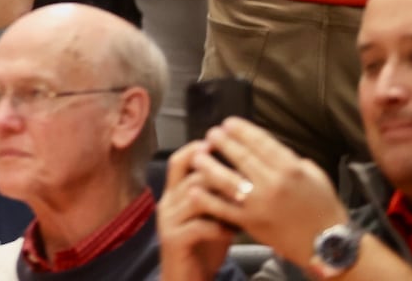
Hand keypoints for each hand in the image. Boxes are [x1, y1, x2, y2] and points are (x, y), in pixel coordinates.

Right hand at [157, 143, 238, 280]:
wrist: (186, 278)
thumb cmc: (203, 246)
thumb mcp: (211, 215)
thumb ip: (218, 195)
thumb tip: (243, 172)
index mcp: (174, 193)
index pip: (179, 161)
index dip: (198, 149)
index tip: (221, 144)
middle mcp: (167, 203)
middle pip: (191, 176)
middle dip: (220, 175)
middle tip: (244, 178)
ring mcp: (169, 221)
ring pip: (195, 197)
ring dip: (222, 201)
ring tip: (242, 208)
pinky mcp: (174, 240)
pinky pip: (198, 226)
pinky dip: (219, 227)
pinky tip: (233, 232)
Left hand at [188, 118, 351, 264]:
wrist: (327, 245)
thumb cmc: (324, 208)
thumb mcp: (315, 176)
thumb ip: (292, 160)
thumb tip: (269, 147)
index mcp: (291, 169)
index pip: (259, 141)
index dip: (241, 129)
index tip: (228, 123)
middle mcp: (273, 183)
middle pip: (240, 156)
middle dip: (221, 141)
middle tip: (211, 134)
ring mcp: (260, 204)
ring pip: (226, 179)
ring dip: (208, 165)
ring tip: (198, 155)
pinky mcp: (251, 223)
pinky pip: (223, 208)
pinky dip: (207, 198)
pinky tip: (194, 188)